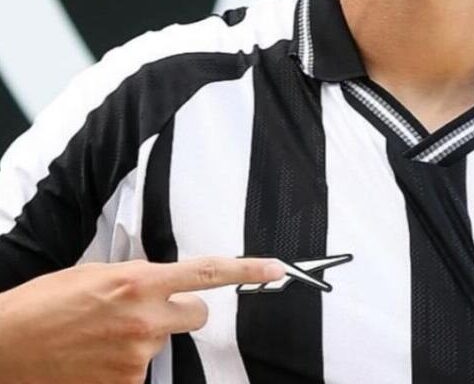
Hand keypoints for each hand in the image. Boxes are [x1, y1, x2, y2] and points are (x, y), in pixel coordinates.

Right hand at [0, 256, 283, 383]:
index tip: (276, 269)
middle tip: (145, 311)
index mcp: (140, 281)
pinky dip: (124, 366)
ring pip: (164, 343)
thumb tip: (165, 280)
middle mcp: (146, 319)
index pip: (209, 272)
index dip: (248, 271)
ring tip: (102, 336)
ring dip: (144, 339)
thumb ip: (139, 276)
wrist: (4, 346)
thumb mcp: (97, 273)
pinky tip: (96, 358)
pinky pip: (142, 373)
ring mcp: (136, 358)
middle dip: (182, 310)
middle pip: (199, 312)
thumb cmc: (46, 303)